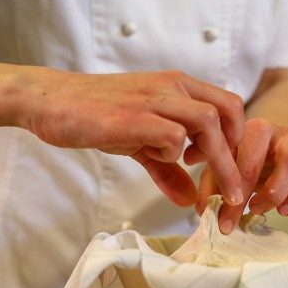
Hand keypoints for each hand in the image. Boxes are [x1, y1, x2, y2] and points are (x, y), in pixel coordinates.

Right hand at [20, 68, 245, 206]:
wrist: (51, 101)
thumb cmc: (98, 117)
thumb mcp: (141, 144)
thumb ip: (168, 170)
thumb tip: (189, 200)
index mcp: (179, 87)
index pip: (229, 105)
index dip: (236, 137)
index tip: (223, 164)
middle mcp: (172, 87)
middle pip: (227, 113)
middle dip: (234, 154)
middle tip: (228, 186)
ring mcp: (153, 99)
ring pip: (207, 121)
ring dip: (213, 158)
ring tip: (203, 182)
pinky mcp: (132, 117)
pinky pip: (172, 134)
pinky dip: (174, 154)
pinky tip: (157, 158)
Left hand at [193, 118, 287, 232]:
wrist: (262, 141)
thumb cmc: (238, 158)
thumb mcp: (218, 167)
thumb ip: (210, 186)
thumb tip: (204, 209)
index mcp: (255, 131)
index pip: (250, 165)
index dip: (238, 198)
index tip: (228, 222)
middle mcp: (283, 134)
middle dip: (274, 193)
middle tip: (256, 210)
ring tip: (281, 210)